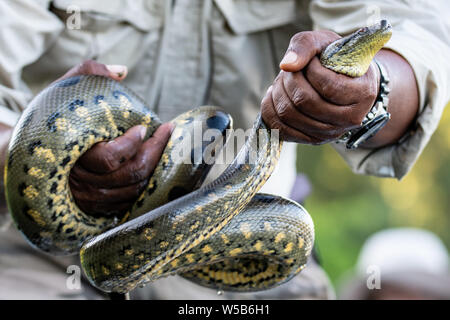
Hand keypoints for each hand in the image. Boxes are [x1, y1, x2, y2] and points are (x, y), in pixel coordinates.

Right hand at [62, 60, 172, 216]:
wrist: (31, 149)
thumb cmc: (52, 116)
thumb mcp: (66, 89)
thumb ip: (91, 73)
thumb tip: (122, 72)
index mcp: (73, 155)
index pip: (111, 158)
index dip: (133, 143)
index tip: (144, 126)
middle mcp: (81, 182)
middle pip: (130, 175)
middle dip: (154, 152)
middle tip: (164, 132)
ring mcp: (89, 197)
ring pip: (133, 191)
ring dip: (154, 169)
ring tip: (162, 147)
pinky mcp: (95, 206)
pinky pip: (128, 202)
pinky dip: (143, 186)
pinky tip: (151, 167)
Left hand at [261, 30, 379, 144]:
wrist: (340, 82)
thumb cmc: (334, 60)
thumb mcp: (324, 42)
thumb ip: (306, 46)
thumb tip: (286, 65)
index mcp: (362, 93)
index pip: (327, 85)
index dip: (311, 69)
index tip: (313, 61)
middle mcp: (350, 118)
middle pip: (303, 101)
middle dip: (290, 80)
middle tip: (292, 70)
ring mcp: (331, 133)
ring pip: (289, 114)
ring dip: (278, 92)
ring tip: (285, 81)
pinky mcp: (312, 140)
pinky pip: (280, 128)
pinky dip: (270, 109)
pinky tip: (276, 96)